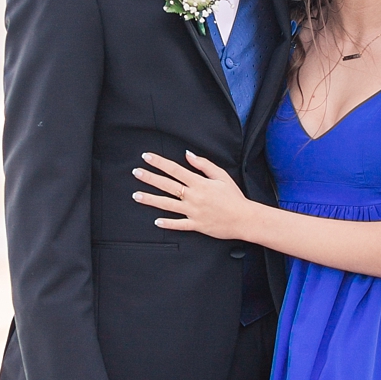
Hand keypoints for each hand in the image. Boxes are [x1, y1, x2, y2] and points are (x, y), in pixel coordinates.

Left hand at [132, 151, 249, 239]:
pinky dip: (168, 223)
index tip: (147, 157)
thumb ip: (204, 164)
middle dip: (150, 178)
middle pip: (167, 185)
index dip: (159, 162)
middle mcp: (193, 196)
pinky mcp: (196, 225)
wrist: (244, 218)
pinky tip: (156, 221)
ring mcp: (193, 211)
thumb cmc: (234, 197)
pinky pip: (179, 225)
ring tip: (136, 195)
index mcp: (199, 183)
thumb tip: (188, 154)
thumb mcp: (222, 176)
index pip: (175, 169)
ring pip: (168, 204)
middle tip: (136, 172)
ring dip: (151, 199)